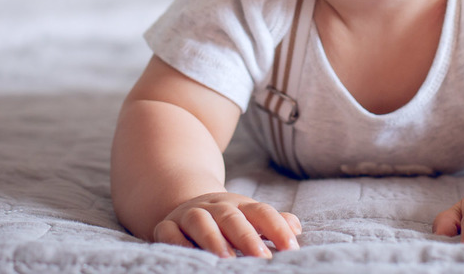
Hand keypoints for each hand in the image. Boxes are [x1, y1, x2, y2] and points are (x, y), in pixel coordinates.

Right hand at [152, 191, 301, 257]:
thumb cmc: (227, 220)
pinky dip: (176, 242)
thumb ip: (273, 224)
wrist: (186, 204)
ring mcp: (189, 215)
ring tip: (227, 259)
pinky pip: (168, 232)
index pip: (261, 212)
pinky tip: (188, 256)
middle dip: (247, 237)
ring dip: (213, 239)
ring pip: (200, 221)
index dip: (277, 228)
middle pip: (231, 217)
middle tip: (262, 258)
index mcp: (239, 206)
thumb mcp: (250, 217)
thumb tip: (296, 228)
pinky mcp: (166, 226)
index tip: (292, 248)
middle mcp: (215, 207)